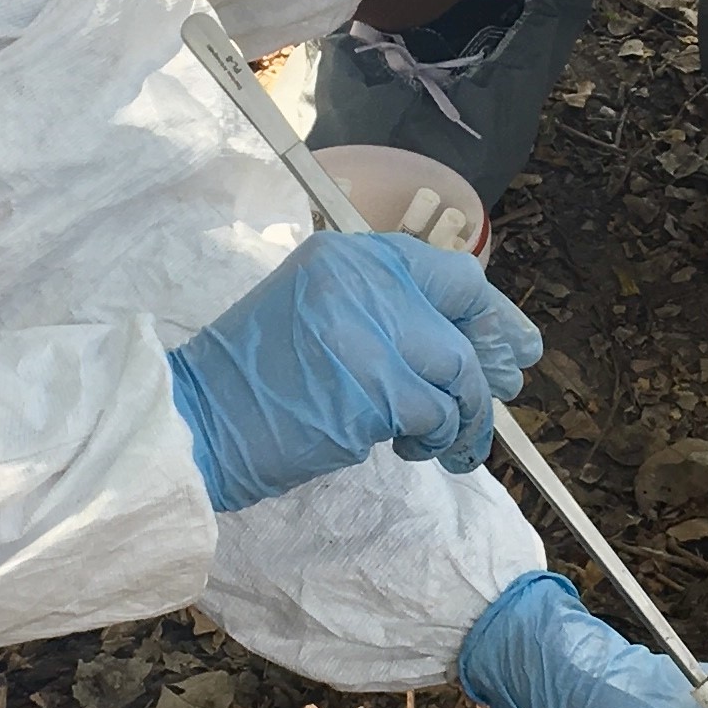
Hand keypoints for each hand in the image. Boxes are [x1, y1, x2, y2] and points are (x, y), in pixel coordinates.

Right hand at [168, 232, 542, 514]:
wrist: (196, 421)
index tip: (511, 342)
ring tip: (450, 443)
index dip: (487, 311)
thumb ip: (378, 312)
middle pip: (462, 314)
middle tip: (503, 394)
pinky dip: (436, 440)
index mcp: (347, 256)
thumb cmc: (250, 381)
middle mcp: (362, 281)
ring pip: (457, 370)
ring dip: (464, 415)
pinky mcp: (373, 389)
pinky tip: (415, 451)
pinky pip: (435, 415)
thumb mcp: (314, 313)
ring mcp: (369, 332)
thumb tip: (457, 343)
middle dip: (490, 363)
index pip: (446, 270)